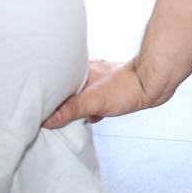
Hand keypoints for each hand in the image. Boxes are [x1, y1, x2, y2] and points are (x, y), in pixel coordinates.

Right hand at [43, 59, 158, 127]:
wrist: (155, 84)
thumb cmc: (126, 87)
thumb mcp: (93, 102)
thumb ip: (69, 110)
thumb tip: (46, 121)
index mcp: (80, 71)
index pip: (55, 82)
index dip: (45, 94)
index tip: (36, 107)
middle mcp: (89, 73)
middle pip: (67, 90)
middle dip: (61, 104)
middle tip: (51, 118)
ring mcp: (102, 81)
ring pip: (82, 96)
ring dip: (79, 108)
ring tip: (70, 120)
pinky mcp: (113, 90)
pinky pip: (96, 100)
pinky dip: (93, 109)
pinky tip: (93, 118)